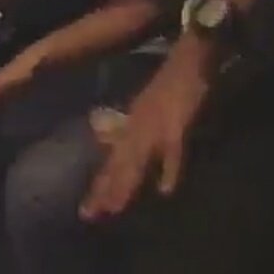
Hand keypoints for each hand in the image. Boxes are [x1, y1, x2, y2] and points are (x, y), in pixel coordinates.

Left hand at [81, 35, 212, 220]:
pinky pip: (172, 152)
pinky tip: (165, 190)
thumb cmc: (171, 83)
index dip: (99, 186)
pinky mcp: (177, 125)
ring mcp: (155, 128)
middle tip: (89, 217)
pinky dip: (168, 170)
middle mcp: (136, 129)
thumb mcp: (145, 108)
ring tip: (114, 209)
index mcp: (131, 126)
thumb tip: (118, 149)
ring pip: (136, 161)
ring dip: (125, 185)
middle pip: (117, 166)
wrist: (188, 57)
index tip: (85, 211)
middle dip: (104, 192)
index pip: (110, 162)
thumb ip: (134, 130)